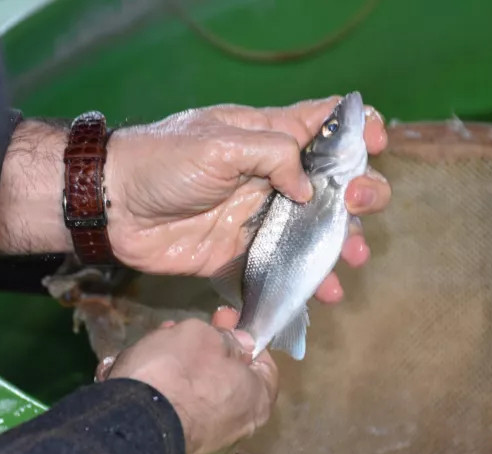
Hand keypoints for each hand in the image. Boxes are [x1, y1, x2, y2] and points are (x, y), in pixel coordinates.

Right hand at [102, 310, 277, 453]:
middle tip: (181, 329)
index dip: (243, 338)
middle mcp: (237, 431)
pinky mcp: (171, 452)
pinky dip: (162, 392)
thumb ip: (226, 337)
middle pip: (226, 379)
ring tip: (154, 344)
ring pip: (195, 395)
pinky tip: (140, 372)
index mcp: (257, 401)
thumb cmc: (177, 373)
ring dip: (178, 368)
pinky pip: (173, 414)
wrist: (130, 426)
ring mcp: (204, 447)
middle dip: (204, 350)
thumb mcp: (203, 336)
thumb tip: (241, 345)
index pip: (263, 364)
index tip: (223, 321)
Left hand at [105, 96, 390, 302]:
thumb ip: (274, 155)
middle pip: (333, 182)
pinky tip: (326, 291)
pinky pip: (286, 266)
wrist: (116, 207)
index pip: (323, 123)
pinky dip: (309, 280)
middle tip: (359, 205)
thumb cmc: (165, 161)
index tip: (376, 146)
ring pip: (317, 229)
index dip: (357, 129)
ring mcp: (261, 217)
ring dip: (343, 241)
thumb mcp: (221, 143)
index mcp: (269, 137)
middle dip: (360, 192)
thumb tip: (310, 190)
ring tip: (352, 257)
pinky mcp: (245, 253)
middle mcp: (273, 176)